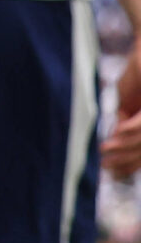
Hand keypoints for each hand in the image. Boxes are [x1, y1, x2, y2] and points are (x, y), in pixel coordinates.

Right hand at [105, 53, 140, 177]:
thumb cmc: (137, 72)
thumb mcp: (127, 100)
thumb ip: (124, 118)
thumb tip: (115, 139)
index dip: (127, 163)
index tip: (110, 170)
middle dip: (124, 161)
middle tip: (105, 167)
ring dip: (123, 148)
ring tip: (104, 151)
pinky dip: (129, 130)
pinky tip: (116, 134)